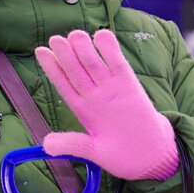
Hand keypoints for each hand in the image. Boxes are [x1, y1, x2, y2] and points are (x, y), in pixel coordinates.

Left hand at [35, 30, 178, 180]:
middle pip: (78, 71)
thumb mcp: (94, 152)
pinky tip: (102, 35)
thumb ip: (73, 144)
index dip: (52, 69)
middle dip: (66, 55)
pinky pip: (119, 65)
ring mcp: (112, 89)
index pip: (64, 85)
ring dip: (85, 49)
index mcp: (83, 110)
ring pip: (95, 65)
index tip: (41, 52)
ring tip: (75, 35)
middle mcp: (95, 96)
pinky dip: (111, 50)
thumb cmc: (123, 155)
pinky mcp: (130, 86)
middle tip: (57, 39)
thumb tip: (47, 144)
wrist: (152, 157)